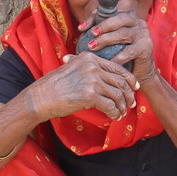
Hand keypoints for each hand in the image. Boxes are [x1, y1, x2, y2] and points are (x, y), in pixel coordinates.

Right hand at [25, 50, 139, 120]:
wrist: (41, 97)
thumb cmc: (54, 85)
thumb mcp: (70, 68)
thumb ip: (86, 68)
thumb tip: (102, 74)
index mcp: (90, 58)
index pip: (117, 67)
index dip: (130, 79)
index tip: (135, 87)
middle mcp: (92, 66)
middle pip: (120, 81)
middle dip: (129, 94)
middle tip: (132, 103)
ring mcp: (91, 80)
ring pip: (117, 94)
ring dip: (122, 106)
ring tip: (122, 113)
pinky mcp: (89, 95)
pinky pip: (110, 105)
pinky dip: (115, 113)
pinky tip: (114, 117)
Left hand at [80, 8, 157, 82]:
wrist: (140, 72)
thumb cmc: (122, 57)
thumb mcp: (110, 44)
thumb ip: (98, 36)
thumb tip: (79, 31)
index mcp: (128, 19)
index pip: (110, 14)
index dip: (94, 18)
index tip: (81, 28)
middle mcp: (138, 23)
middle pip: (119, 19)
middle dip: (103, 26)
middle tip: (91, 34)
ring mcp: (143, 34)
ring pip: (123, 33)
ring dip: (106, 39)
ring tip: (92, 47)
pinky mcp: (146, 47)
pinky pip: (129, 51)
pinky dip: (118, 57)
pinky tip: (108, 62)